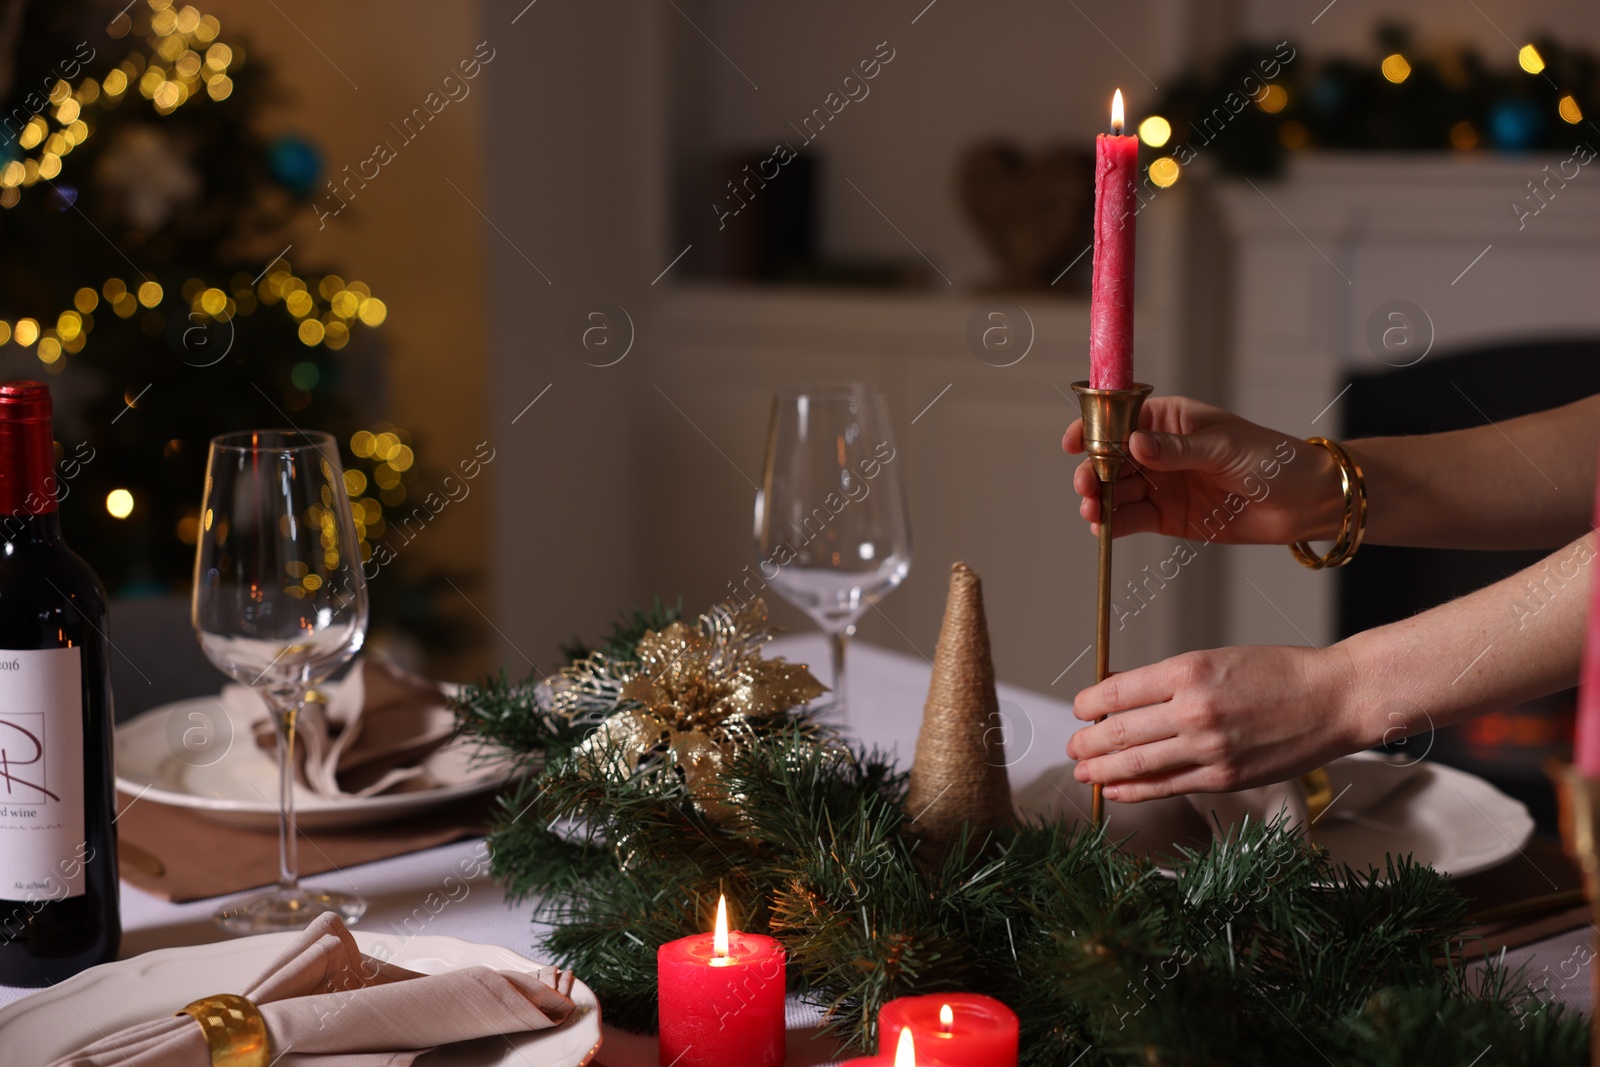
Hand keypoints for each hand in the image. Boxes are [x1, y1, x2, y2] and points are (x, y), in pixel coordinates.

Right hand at [1063, 395, 1340, 544]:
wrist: (1304, 502)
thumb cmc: (1273, 460)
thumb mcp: (1224, 447)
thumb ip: (1176, 449)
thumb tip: (1134, 444)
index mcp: (1171, 420)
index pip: (1121, 419)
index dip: (1093, 428)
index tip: (1073, 443)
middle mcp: (1160, 451)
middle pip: (1112, 459)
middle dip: (1095, 471)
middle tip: (1088, 486)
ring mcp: (1163, 484)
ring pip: (1118, 491)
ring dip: (1101, 499)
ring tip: (1093, 511)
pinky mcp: (1169, 517)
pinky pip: (1133, 519)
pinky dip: (1115, 524)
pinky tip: (1103, 527)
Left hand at [1065, 645, 1362, 801]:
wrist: (1336, 699)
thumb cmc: (1281, 673)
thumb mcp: (1216, 658)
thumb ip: (1168, 679)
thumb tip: (1120, 693)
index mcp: (1189, 671)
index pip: (1119, 691)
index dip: (1090, 704)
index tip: (1079, 709)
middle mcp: (1194, 710)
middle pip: (1120, 731)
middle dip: (1087, 742)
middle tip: (1071, 746)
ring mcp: (1208, 747)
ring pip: (1137, 763)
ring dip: (1101, 770)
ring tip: (1082, 772)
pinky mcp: (1224, 777)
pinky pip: (1167, 785)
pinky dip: (1135, 790)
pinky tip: (1116, 789)